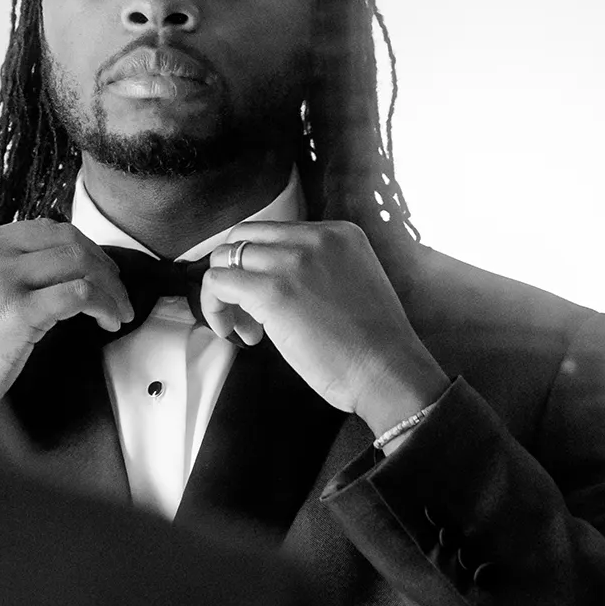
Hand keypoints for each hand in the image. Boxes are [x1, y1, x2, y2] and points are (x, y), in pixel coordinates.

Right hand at [0, 219, 135, 397]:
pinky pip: (80, 295)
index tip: (98, 267)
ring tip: (117, 310)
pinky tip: (106, 322)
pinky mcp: (18, 312)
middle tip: (116, 289)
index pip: (43, 228)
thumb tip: (54, 267)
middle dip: (103, 265)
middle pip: (67, 241)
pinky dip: (104, 306)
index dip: (81, 246)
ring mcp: (1, 281)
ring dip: (110, 288)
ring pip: (79, 264)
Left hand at [199, 220, 449, 432]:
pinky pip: (216, 283)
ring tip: (248, 329)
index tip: (268, 301)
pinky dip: (214, 307)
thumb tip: (274, 278)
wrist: (390, 373)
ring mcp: (291, 261)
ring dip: (225, 294)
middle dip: (235, 272)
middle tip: (248, 313)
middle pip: (244, 237)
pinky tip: (237, 334)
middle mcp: (314, 237)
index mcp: (337, 232)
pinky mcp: (272, 290)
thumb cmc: (374, 345)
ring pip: (225, 257)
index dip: (260, 266)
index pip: (274, 233)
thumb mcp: (352, 282)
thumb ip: (317, 269)